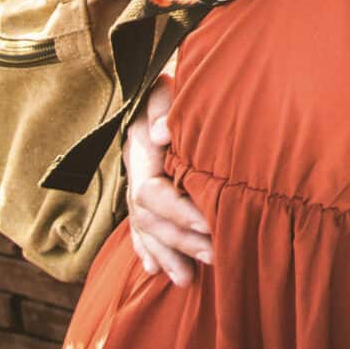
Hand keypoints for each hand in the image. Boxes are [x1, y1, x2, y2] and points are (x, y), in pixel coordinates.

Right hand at [124, 76, 211, 283]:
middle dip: (180, 240)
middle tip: (215, 255)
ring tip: (189, 280)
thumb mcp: (169, 82)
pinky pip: (138, 226)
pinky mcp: (142, 184)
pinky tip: (156, 270)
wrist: (158, 68)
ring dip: (167, 253)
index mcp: (141, 145)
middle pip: (148, 216)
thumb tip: (163, 133)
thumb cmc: (179, 77)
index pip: (152, 191)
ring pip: (143, 226)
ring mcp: (135, 177)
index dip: (179, 212)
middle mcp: (134, 166)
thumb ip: (165, 104)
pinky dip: (147, 249)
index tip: (211, 224)